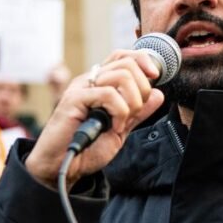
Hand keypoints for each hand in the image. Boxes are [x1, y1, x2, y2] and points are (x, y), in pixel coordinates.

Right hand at [25, 51, 164, 188]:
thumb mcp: (121, 129)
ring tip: (123, 122)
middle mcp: (90, 81)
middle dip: (142, 88)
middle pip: (127, 63)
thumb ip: (138, 113)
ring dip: (133, 102)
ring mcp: (81, 88)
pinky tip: (114, 127)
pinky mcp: (74, 99)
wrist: (64, 166)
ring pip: (122, 76)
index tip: (155, 77)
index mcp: (100, 84)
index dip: (143, 61)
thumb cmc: (87, 148)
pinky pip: (108, 94)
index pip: (123, 56)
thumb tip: (158, 94)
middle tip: (136, 112)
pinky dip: (120, 112)